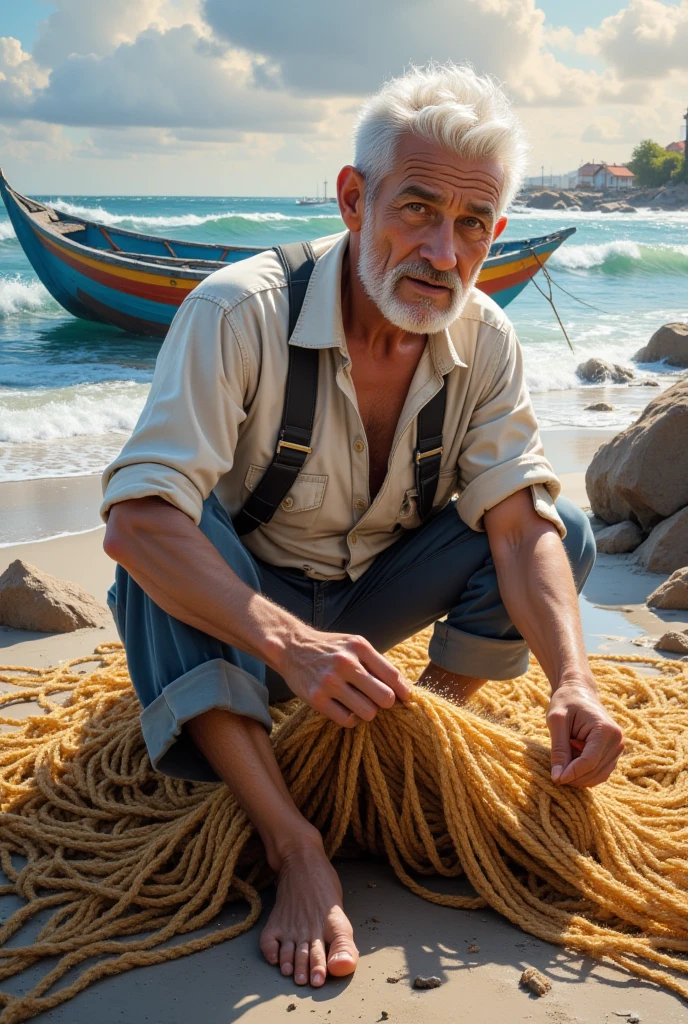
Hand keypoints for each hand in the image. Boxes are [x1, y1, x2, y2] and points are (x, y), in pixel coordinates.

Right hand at [278, 626, 410, 727]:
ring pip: (368, 713)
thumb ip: (376, 662)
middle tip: (377, 700)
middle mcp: (345, 663)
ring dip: (368, 712)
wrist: (292, 647)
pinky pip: (347, 721)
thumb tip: (402, 688)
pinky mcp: (316, 699)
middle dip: (385, 703)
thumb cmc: (330, 649)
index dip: (403, 692)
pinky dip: (351, 719)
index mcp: (359, 647)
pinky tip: (347, 709)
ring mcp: (329, 682)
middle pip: (385, 698)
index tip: (404, 699)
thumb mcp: (354, 644)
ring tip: (360, 704)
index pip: (393, 676)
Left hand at [546, 682, 623, 787]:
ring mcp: (618, 747)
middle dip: (574, 776)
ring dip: (580, 776)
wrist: (579, 691)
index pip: (589, 761)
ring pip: (599, 775)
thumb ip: (558, 749)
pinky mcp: (614, 753)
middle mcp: (617, 740)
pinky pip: (601, 772)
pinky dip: (585, 773)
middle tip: (555, 773)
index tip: (555, 779)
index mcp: (605, 729)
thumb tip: (558, 777)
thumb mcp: (556, 720)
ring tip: (563, 764)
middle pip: (595, 771)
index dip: (572, 773)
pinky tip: (572, 763)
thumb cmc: (566, 702)